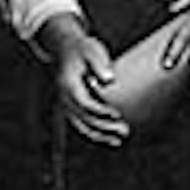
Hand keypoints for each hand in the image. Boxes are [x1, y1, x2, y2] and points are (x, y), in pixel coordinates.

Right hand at [40, 12, 129, 148]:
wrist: (64, 48)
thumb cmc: (82, 49)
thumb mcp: (91, 49)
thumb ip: (99, 63)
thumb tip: (110, 79)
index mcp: (69, 84)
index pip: (84, 103)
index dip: (101, 111)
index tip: (118, 114)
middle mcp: (64, 97)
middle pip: (83, 118)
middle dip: (105, 127)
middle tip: (126, 130)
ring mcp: (65, 104)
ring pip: (80, 126)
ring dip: (99, 136)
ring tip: (119, 141)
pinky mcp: (70, 108)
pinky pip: (80, 125)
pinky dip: (93, 134)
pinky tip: (108, 138)